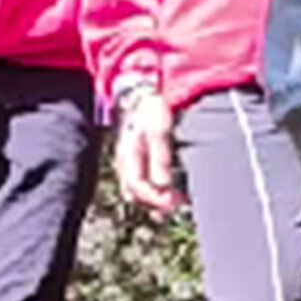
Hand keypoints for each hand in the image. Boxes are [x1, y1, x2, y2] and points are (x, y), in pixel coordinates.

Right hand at [112, 90, 182, 215]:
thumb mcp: (159, 131)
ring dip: (154, 198)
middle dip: (154, 203)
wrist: (142, 95)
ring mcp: (128, 161)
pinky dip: (153, 189)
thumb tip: (163, 186)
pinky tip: (168, 189)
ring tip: (174, 202)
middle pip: (135, 192)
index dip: (155, 198)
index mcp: (129, 155)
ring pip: (136, 189)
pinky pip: (140, 181)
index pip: (138, 186)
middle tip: (175, 206)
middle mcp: (125, 162)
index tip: (173, 202)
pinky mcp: (134, 160)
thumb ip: (160, 158)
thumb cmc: (151, 110)